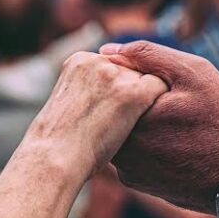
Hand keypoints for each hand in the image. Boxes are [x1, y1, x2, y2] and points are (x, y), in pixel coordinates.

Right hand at [26, 51, 168, 176]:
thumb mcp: (70, 106)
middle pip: (131, 71)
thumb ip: (91, 92)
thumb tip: (114, 100)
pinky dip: (162, 105)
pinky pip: (161, 90)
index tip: (114, 110)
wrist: (56, 157)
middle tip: (124, 120)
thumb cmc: (60, 143)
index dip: (119, 88)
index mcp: (79, 61)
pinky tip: (155, 123)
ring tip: (134, 127)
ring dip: (145, 101)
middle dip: (133, 92)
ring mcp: (115, 76)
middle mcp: (98, 61)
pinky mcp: (133, 93)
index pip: (114, 66)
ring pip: (147, 80)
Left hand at [103, 40, 218, 211]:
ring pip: (124, 133)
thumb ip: (147, 55)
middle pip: (114, 112)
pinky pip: (135, 155)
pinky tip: (178, 142)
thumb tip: (106, 50)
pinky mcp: (141, 184)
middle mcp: (122, 150)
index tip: (164, 83)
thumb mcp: (193, 73)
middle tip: (173, 102)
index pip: (111, 86)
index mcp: (130, 119)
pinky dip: (150, 144)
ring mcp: (129, 171)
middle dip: (135, 101)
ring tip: (178, 122)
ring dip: (142, 123)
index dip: (133, 75)